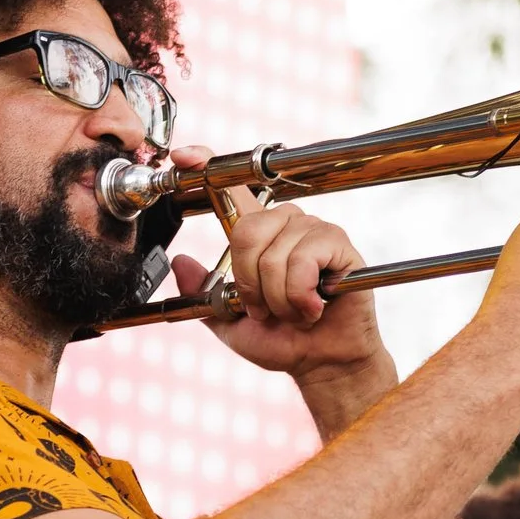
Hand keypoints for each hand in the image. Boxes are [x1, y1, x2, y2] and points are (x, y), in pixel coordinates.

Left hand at [168, 146, 389, 389]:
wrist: (322, 363)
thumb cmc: (282, 340)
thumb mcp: (228, 320)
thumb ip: (202, 294)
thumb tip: (181, 262)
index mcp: (257, 235)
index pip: (231, 188)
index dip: (206, 165)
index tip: (183, 156)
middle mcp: (284, 223)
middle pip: (246, 232)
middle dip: (251, 284)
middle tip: (265, 309)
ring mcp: (313, 229)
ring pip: (274, 256)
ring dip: (278, 299)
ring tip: (295, 311)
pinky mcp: (338, 243)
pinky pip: (303, 261)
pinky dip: (300, 295)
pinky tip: (314, 307)